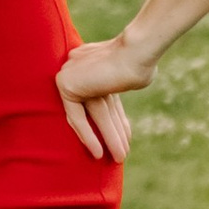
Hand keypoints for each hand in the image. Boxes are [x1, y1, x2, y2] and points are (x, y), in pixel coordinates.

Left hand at [55, 36, 149, 162]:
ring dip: (109, 138)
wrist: (136, 50)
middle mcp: (80, 65)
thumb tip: (131, 87)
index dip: (114, 119)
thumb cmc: (142, 60)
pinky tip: (99, 154)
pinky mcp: (66, 83)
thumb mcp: (131, 74)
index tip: (124, 136)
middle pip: (99, 108)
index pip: (101, 97)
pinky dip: (90, 137)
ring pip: (93, 114)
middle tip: (122, 154)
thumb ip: (119, 85)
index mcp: (93, 61)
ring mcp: (72, 72)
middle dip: (112, 133)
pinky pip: (77, 118)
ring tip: (121, 158)